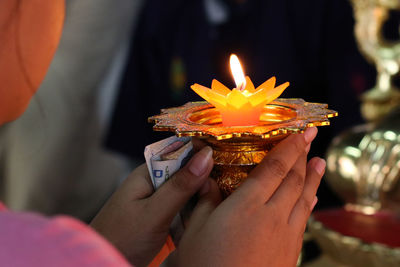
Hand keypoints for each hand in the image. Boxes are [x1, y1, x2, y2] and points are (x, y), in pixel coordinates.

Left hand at [90, 146, 213, 266]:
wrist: (103, 265)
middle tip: (225, 187)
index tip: (226, 157)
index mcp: (147, 173)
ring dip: (201, 200)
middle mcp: (154, 184)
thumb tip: (206, 155)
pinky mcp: (162, 219)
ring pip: (188, 193)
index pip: (180, 152)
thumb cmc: (121, 238)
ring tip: (217, 204)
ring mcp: (158, 202)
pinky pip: (184, 211)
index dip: (202, 153)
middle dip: (205, 180)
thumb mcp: (154, 212)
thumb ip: (180, 185)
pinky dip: (194, 215)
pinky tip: (204, 219)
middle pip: (187, 173)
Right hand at [175, 127, 324, 266]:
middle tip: (311, 137)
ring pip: (304, 198)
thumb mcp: (196, 230)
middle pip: (293, 179)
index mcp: (246, 206)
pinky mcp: (290, 252)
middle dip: (303, 155)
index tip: (300, 131)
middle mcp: (272, 216)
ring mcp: (285, 235)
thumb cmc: (204, 265)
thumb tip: (207, 178)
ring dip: (313, 177)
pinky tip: (311, 198)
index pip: (274, 168)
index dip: (289, 147)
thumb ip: (205, 201)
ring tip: (320, 161)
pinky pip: (303, 219)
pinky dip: (309, 202)